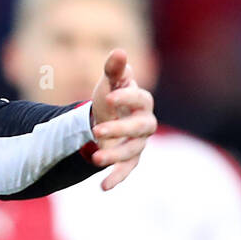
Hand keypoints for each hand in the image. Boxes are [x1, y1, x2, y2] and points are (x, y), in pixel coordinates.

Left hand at [89, 49, 155, 190]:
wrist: (106, 119)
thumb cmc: (111, 98)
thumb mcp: (109, 83)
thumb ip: (114, 69)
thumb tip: (119, 52)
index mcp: (142, 101)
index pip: (141, 98)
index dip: (127, 98)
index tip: (107, 98)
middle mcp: (145, 123)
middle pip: (140, 127)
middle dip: (120, 129)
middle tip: (96, 130)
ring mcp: (139, 143)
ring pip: (132, 151)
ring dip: (115, 155)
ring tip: (95, 159)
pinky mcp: (130, 158)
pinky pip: (127, 170)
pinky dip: (117, 178)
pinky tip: (103, 187)